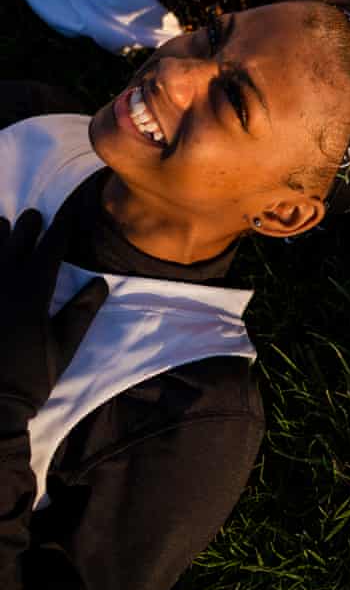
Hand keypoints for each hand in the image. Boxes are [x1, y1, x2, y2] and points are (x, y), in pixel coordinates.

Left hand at [0, 208, 107, 428]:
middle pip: (15, 241)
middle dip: (27, 226)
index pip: (51, 248)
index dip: (61, 228)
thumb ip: (80, 312)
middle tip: (32, 217)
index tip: (68, 211)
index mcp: (32, 292)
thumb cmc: (30, 378)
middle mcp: (3, 284)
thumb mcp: (63, 348)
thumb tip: (100, 283)